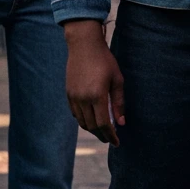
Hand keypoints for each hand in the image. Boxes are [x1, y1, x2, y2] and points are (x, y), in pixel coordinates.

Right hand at [63, 19, 125, 145]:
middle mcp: (83, 99)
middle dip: (102, 135)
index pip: (103, 124)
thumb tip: (121, 122)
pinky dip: (84, 120)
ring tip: (103, 131)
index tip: (117, 143)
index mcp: (97, 96)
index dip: (110, 135)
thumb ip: (118, 102)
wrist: (83, 45)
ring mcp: (73, 97)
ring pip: (82, 121)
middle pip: (91, 126)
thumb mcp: (117, 80)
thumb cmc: (105, 61)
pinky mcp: (68, 93)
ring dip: (92, 129)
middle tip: (111, 139)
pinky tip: (92, 119)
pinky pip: (75, 113)